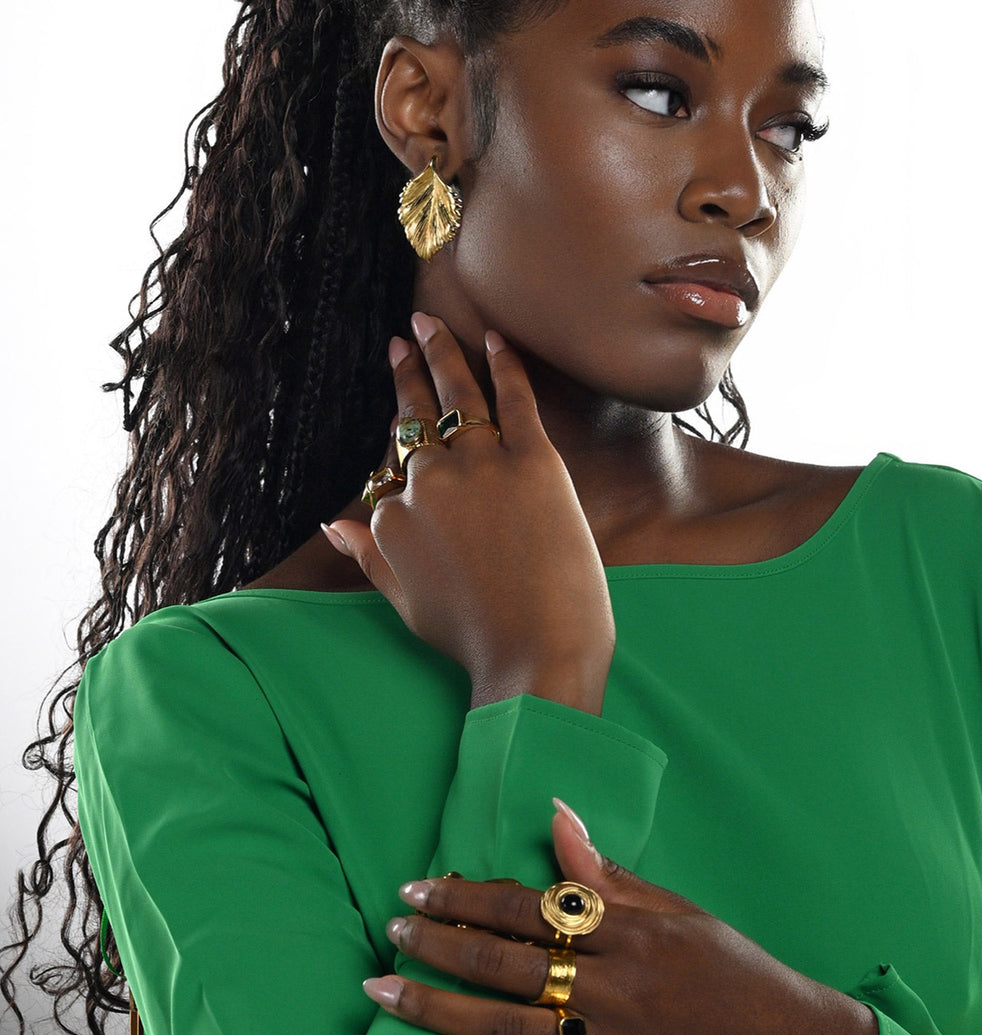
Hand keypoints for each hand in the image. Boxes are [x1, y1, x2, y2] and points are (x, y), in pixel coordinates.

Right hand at [326, 315, 613, 712]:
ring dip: (443, 353)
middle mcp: (430, 482)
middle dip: (408, 374)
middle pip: (417, 419)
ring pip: (458, 397)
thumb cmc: (473, 638)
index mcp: (395, 517)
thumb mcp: (405, 601)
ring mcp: (483, 467)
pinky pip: (515, 399)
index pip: (394, 472)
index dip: (402, 457)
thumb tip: (332, 525)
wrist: (537, 654)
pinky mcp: (535, 463)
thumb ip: (369, 556)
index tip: (404, 429)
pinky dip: (504, 364)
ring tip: (431, 321)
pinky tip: (494, 337)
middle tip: (401, 338)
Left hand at [362, 801, 878, 1034]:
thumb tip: (557, 815)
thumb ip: (607, 873)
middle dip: (439, 945)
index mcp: (629, 933)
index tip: (420, 885)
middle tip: (392, 929)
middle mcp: (616, 989)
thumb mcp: (676, 909)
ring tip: (384, 992)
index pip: (530, 908)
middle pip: (507, 966)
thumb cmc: (732, 966)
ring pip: (509, 1028)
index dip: (468, 896)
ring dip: (438, 1009)